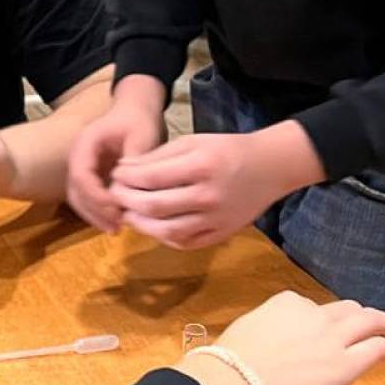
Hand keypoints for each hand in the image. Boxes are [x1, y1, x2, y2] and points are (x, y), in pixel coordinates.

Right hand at [65, 81, 165, 230]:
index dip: (96, 196)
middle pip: (75, 190)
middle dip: (95, 210)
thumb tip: (126, 190)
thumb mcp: (142, 136)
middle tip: (117, 226)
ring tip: (116, 229)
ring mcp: (82, 168)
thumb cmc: (138, 121)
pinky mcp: (90, 177)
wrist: (134, 112)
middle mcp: (77, 157)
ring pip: (78, 198)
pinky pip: (87, 198)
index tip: (118, 209)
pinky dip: (98, 212)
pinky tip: (116, 222)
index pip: (81, 175)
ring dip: (94, 215)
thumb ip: (135, 161)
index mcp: (85, 144)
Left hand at [109, 122, 323, 250]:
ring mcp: (216, 219)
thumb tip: (123, 168)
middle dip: (126, 200)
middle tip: (115, 194)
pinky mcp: (221, 234)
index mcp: (201, 166)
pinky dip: (163, 236)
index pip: (151, 177)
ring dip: (141, 224)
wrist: (270, 168)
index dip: (126, 177)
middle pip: (155, 206)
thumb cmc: (227, 149)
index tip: (115, 173)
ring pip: (167, 231)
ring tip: (128, 213)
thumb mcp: (193, 141)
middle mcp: (208, 196)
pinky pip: (185, 242)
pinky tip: (152, 225)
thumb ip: (158, 156)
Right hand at [177, 293, 384, 384]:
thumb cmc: (231, 363)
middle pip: (344, 309)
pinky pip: (378, 349)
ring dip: (383, 323)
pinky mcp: (345, 364)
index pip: (308, 307)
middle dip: (357, 315)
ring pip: (368, 321)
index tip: (317, 331)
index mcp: (285, 303)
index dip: (317, 320)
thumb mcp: (246, 331)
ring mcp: (332, 338)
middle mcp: (313, 314)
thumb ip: (266, 332)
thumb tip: (267, 343)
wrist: (235, 382)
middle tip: (365, 324)